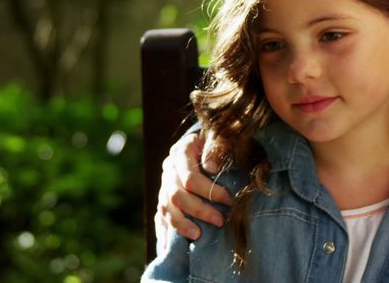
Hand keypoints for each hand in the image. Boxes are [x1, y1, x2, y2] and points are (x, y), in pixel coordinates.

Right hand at [154, 129, 231, 249]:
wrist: (204, 142)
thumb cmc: (217, 142)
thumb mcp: (218, 138)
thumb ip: (215, 149)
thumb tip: (211, 168)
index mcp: (180, 152)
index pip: (190, 178)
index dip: (210, 191)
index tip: (230, 201)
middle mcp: (168, 169)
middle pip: (176, 196)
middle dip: (199, 211)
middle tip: (220, 221)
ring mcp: (163, 185)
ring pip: (165, 209)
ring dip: (181, 225)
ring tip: (198, 236)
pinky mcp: (162, 199)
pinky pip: (159, 219)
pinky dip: (163, 235)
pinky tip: (167, 250)